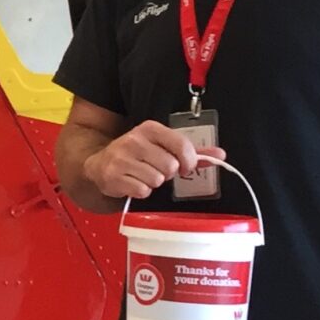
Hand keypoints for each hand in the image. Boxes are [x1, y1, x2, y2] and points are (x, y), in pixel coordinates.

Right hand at [84, 121, 227, 202]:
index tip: (185, 167)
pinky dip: (140, 191)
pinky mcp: (113, 176)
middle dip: (167, 173)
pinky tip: (132, 183)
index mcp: (149, 129)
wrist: (99, 164)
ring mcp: (121, 158)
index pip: (181, 145)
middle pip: (170, 166)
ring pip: (157, 180)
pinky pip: (142, 190)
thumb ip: (191, 151)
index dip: (188, 160)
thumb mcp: (162, 147)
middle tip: (156, 170)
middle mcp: (134, 140)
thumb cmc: (137, 156)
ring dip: (153, 183)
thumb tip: (220, 154)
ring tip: (143, 176)